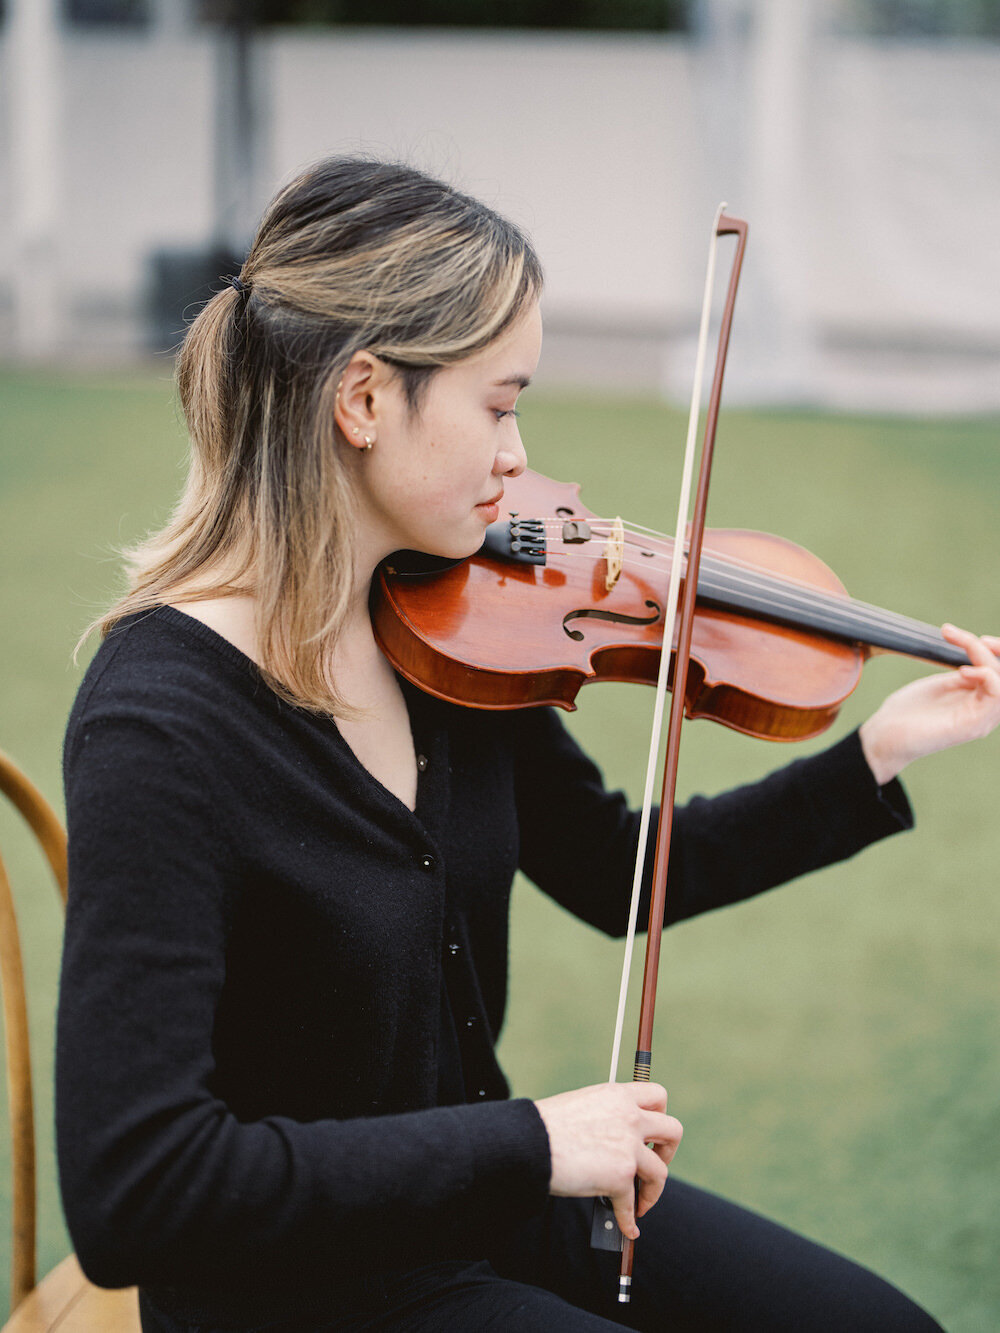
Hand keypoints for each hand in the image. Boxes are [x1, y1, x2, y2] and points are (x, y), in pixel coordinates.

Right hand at [533, 1082, 682, 1240]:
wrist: (528, 1143)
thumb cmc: (545, 1127)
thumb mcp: (581, 1106)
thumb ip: (606, 1117)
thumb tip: (616, 1143)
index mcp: (618, 1095)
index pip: (657, 1095)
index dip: (660, 1115)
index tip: (650, 1132)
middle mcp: (629, 1117)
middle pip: (673, 1131)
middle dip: (667, 1152)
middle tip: (654, 1163)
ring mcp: (628, 1147)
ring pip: (660, 1172)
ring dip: (652, 1192)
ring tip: (640, 1203)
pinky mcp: (620, 1176)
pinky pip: (632, 1205)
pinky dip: (629, 1220)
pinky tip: (627, 1227)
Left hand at [859, 625, 999, 784]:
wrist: (885, 737)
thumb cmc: (907, 713)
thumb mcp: (940, 686)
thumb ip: (962, 676)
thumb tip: (977, 659)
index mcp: (978, 701)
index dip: (996, 651)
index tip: (972, 637)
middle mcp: (985, 712)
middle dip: (993, 650)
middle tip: (967, 638)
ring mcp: (981, 719)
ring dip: (985, 657)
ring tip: (964, 647)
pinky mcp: (972, 725)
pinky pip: (997, 695)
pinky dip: (985, 676)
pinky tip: (962, 671)